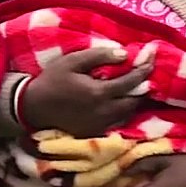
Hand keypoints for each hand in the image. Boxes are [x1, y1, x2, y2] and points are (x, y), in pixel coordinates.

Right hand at [19, 46, 152, 137]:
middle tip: (146, 72)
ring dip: (135, 99)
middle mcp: (104, 112)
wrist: (33, 107)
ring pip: (128, 112)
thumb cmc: (52, 80)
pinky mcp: (95, 132)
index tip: (151, 56)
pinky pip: (117, 121)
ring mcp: (101, 125)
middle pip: (135, 100)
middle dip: (144, 86)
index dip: (144, 69)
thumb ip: (99, 56)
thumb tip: (124, 54)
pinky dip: (124, 110)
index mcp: (99, 93)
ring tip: (137, 85)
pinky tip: (121, 99)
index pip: (131, 82)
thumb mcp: (72, 61)